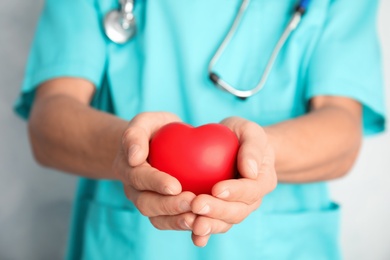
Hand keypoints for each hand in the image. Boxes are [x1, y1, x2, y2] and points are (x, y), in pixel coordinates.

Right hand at [111, 112, 196, 230]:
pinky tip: (203, 226)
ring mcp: (147, 202)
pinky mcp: (162, 212)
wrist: (158, 144)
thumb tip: (134, 157)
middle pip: (146, 204)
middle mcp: (134, 189)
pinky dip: (185, 226)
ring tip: (199, 218)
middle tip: (192, 203)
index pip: (139, 178)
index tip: (176, 186)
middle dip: (169, 206)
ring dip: (177, 221)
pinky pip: (171, 223)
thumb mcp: (145, 122)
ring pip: (158, 219)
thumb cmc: (154, 130)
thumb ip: (135, 134)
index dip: (156, 183)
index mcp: (128, 168)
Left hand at [190, 117, 276, 246]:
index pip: (251, 190)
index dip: (235, 192)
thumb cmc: (244, 136)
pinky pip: (213, 224)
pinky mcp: (220, 212)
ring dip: (210, 225)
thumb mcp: (251, 132)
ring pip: (225, 222)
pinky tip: (194, 237)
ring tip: (193, 223)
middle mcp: (251, 200)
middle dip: (217, 211)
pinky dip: (204, 234)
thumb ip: (253, 148)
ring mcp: (236, 208)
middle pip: (238, 211)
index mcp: (262, 180)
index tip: (217, 189)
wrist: (237, 147)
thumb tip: (250, 170)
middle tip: (197, 205)